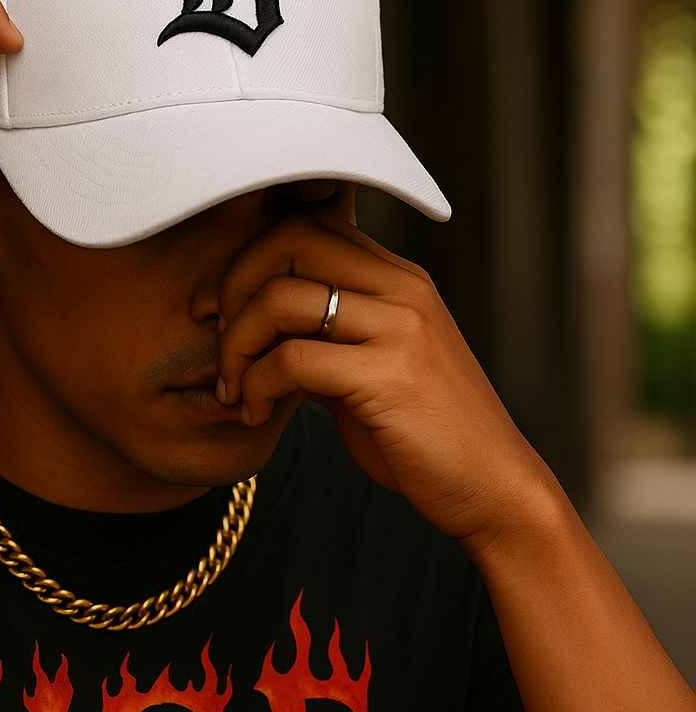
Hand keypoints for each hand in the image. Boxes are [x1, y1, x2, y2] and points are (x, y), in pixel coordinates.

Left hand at [215, 206, 557, 547]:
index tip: (222, 306)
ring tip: (234, 388)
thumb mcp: (370, 368)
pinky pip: (291, 359)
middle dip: (233, 284)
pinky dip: (255, 386)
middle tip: (218, 335)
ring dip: (235, 345)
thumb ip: (322, 336)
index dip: (249, 255)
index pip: (308, 221)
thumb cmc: (424, 435)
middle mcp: (402, 289)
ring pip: (280, 297)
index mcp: (398, 278)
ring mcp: (400, 328)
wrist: (493, 490)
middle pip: (288, 237)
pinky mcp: (391, 376)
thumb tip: (253, 323)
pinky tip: (255, 414)